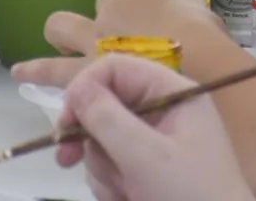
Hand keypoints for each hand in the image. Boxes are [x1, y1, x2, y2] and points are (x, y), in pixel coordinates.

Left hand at [12, 0, 224, 90]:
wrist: (191, 65)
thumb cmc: (205, 38)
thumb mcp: (198, 12)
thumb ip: (182, 10)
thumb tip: (184, 18)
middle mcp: (112, 8)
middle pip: (96, 0)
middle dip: (100, 10)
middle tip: (112, 27)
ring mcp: (95, 39)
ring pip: (60, 27)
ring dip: (59, 34)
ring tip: (57, 42)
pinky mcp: (86, 71)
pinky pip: (53, 70)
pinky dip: (37, 70)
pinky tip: (20, 73)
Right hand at [53, 54, 254, 200]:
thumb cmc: (190, 195)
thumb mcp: (147, 157)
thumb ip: (108, 120)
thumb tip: (75, 88)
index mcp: (172, 92)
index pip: (116, 67)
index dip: (85, 88)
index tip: (65, 123)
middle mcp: (163, 110)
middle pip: (104, 105)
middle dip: (91, 138)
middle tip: (67, 159)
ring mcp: (154, 141)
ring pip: (102, 140)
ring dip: (103, 169)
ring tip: (124, 192)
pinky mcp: (146, 169)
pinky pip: (110, 165)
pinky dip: (110, 185)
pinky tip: (125, 198)